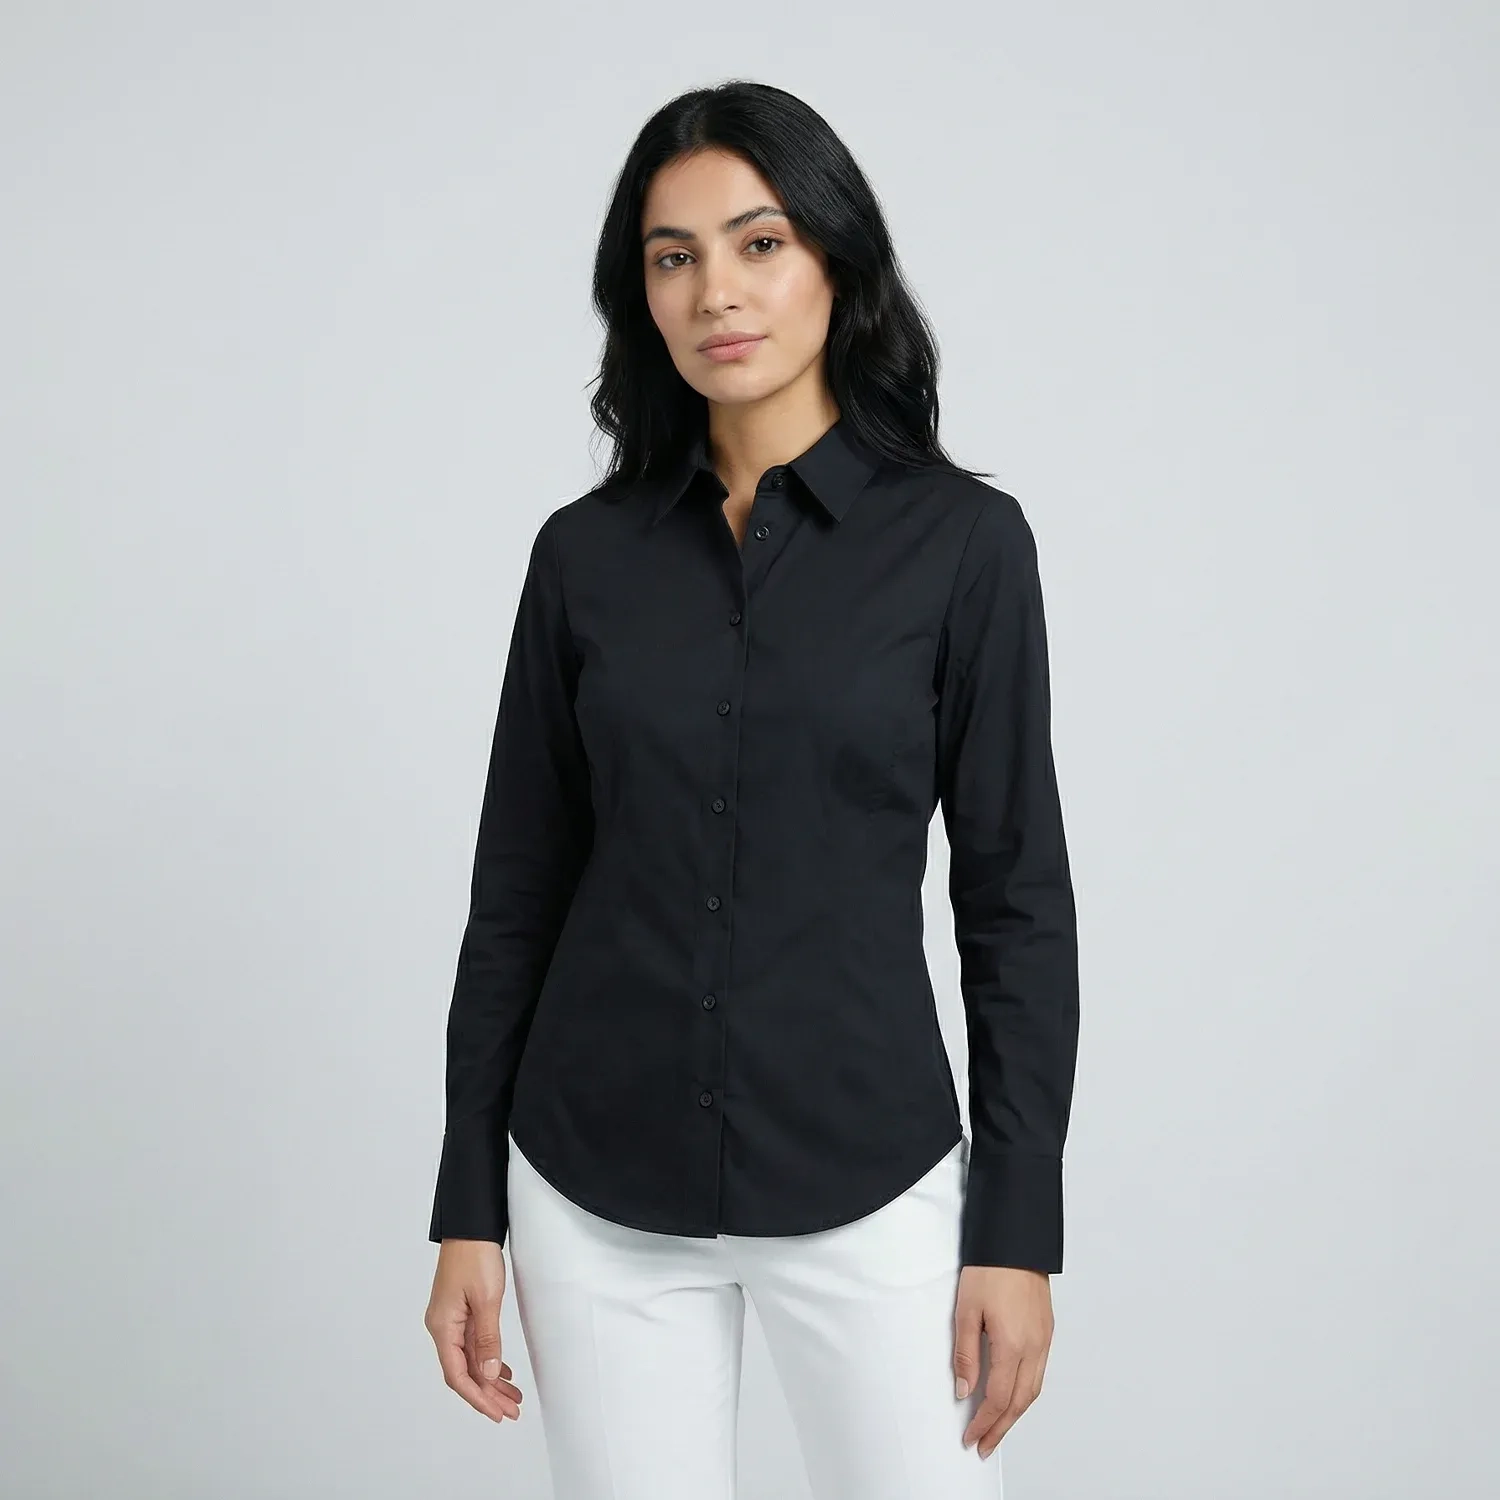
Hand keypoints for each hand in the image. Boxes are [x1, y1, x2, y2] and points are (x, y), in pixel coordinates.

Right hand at [425, 1238, 523, 1422]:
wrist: (471, 1226)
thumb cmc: (475, 1257)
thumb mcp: (486, 1300)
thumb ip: (487, 1339)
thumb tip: (487, 1374)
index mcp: (442, 1327)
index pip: (457, 1375)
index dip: (477, 1397)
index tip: (497, 1413)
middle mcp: (442, 1327)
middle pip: (463, 1372)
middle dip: (487, 1394)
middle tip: (511, 1411)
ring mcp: (451, 1320)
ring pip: (470, 1360)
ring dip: (489, 1379)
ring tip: (513, 1396)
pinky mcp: (461, 1311)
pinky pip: (472, 1345)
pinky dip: (487, 1359)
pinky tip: (502, 1370)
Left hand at [952, 1264, 1052, 1457]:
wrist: (1016, 1240)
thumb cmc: (990, 1269)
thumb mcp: (966, 1310)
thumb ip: (965, 1354)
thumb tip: (963, 1390)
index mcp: (1013, 1345)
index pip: (998, 1398)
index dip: (983, 1422)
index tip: (970, 1437)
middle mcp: (1034, 1347)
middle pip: (1019, 1402)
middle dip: (1001, 1428)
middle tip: (984, 1445)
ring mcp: (1044, 1340)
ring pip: (1033, 1391)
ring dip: (1015, 1414)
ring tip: (997, 1428)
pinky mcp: (1047, 1331)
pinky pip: (1039, 1373)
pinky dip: (1026, 1393)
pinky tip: (1013, 1396)